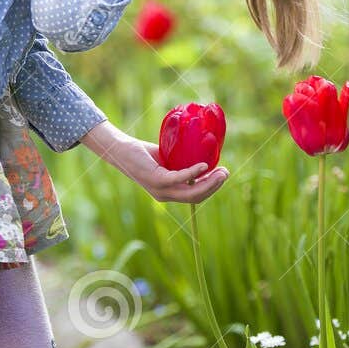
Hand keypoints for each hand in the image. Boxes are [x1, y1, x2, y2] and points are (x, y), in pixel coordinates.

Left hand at [81, 121, 229, 203]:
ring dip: (209, 183)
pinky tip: (203, 166)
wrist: (121, 149)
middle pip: (196, 197)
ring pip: (191, 193)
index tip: (223, 175)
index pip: (195, 197)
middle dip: (215, 186)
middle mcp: (165, 195)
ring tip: (220, 171)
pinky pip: (179, 179)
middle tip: (226, 173)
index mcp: (169, 193)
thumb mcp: (168, 159)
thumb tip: (203, 152)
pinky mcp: (156, 180)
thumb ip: (182, 161)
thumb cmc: (143, 153)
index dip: (211, 188)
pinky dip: (193, 173)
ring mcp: (160, 189)